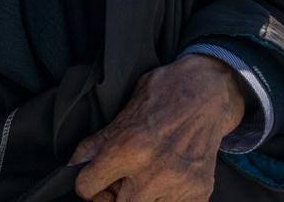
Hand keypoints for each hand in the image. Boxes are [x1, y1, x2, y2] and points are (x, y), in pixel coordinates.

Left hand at [70, 54, 244, 201]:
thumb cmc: (165, 95)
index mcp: (130, 148)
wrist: (209, 92)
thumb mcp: (125, 112)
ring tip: (147, 177)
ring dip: (142, 198)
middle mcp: (154, 172)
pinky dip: (166, 198)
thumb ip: (98, 143)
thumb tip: (74, 165)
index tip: (95, 179)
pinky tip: (168, 178)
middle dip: (114, 197)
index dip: (86, 183)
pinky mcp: (199, 194)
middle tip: (120, 183)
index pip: (87, 186)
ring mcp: (179, 186)